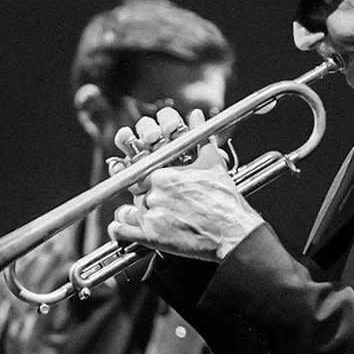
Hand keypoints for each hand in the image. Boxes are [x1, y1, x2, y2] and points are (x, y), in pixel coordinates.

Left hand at [109, 108, 261, 261]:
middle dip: (141, 196)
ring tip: (143, 218)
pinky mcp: (150, 237)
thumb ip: (200, 138)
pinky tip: (125, 230)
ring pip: (126, 211)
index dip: (144, 177)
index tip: (149, 183)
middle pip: (134, 191)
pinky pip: (121, 231)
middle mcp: (154, 192)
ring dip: (131, 214)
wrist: (234, 232)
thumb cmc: (225, 201)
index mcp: (164, 174)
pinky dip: (119, 230)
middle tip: (154, 203)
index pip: (140, 170)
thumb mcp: (213, 164)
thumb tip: (195, 116)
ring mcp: (151, 215)